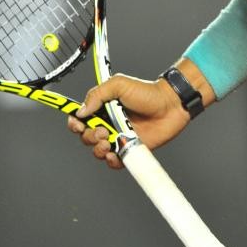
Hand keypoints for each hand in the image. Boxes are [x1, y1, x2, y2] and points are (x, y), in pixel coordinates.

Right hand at [67, 73, 189, 169]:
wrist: (170, 105)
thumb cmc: (148, 92)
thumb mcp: (120, 84)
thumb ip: (98, 94)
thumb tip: (81, 111)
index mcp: (103, 108)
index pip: (80, 119)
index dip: (75, 123)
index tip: (79, 124)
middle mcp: (108, 124)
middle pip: (86, 137)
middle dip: (89, 136)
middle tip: (103, 129)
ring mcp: (118, 138)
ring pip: (97, 151)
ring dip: (98, 148)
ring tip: (109, 140)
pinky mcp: (129, 150)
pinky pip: (114, 162)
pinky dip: (111, 160)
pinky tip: (115, 152)